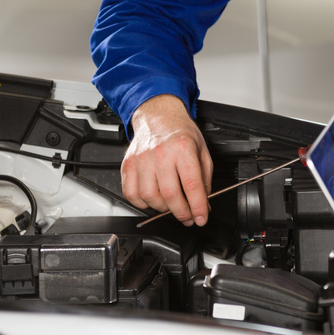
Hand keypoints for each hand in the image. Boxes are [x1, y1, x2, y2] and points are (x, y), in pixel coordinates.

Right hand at [121, 94, 212, 225]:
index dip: (198, 207)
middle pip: (170, 194)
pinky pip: (131, 194)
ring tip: (171, 205)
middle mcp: (161, 153)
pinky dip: (142, 204)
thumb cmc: (180, 132)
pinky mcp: (128, 165)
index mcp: (183, 148)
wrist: (158, 116)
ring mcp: (142, 159)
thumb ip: (205, 178)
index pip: (191, 185)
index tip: (201, 218)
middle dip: (182, 213)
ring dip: (163, 209)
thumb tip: (203, 202)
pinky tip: (153, 200)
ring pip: (150, 197)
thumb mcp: (202, 150)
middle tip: (188, 217)